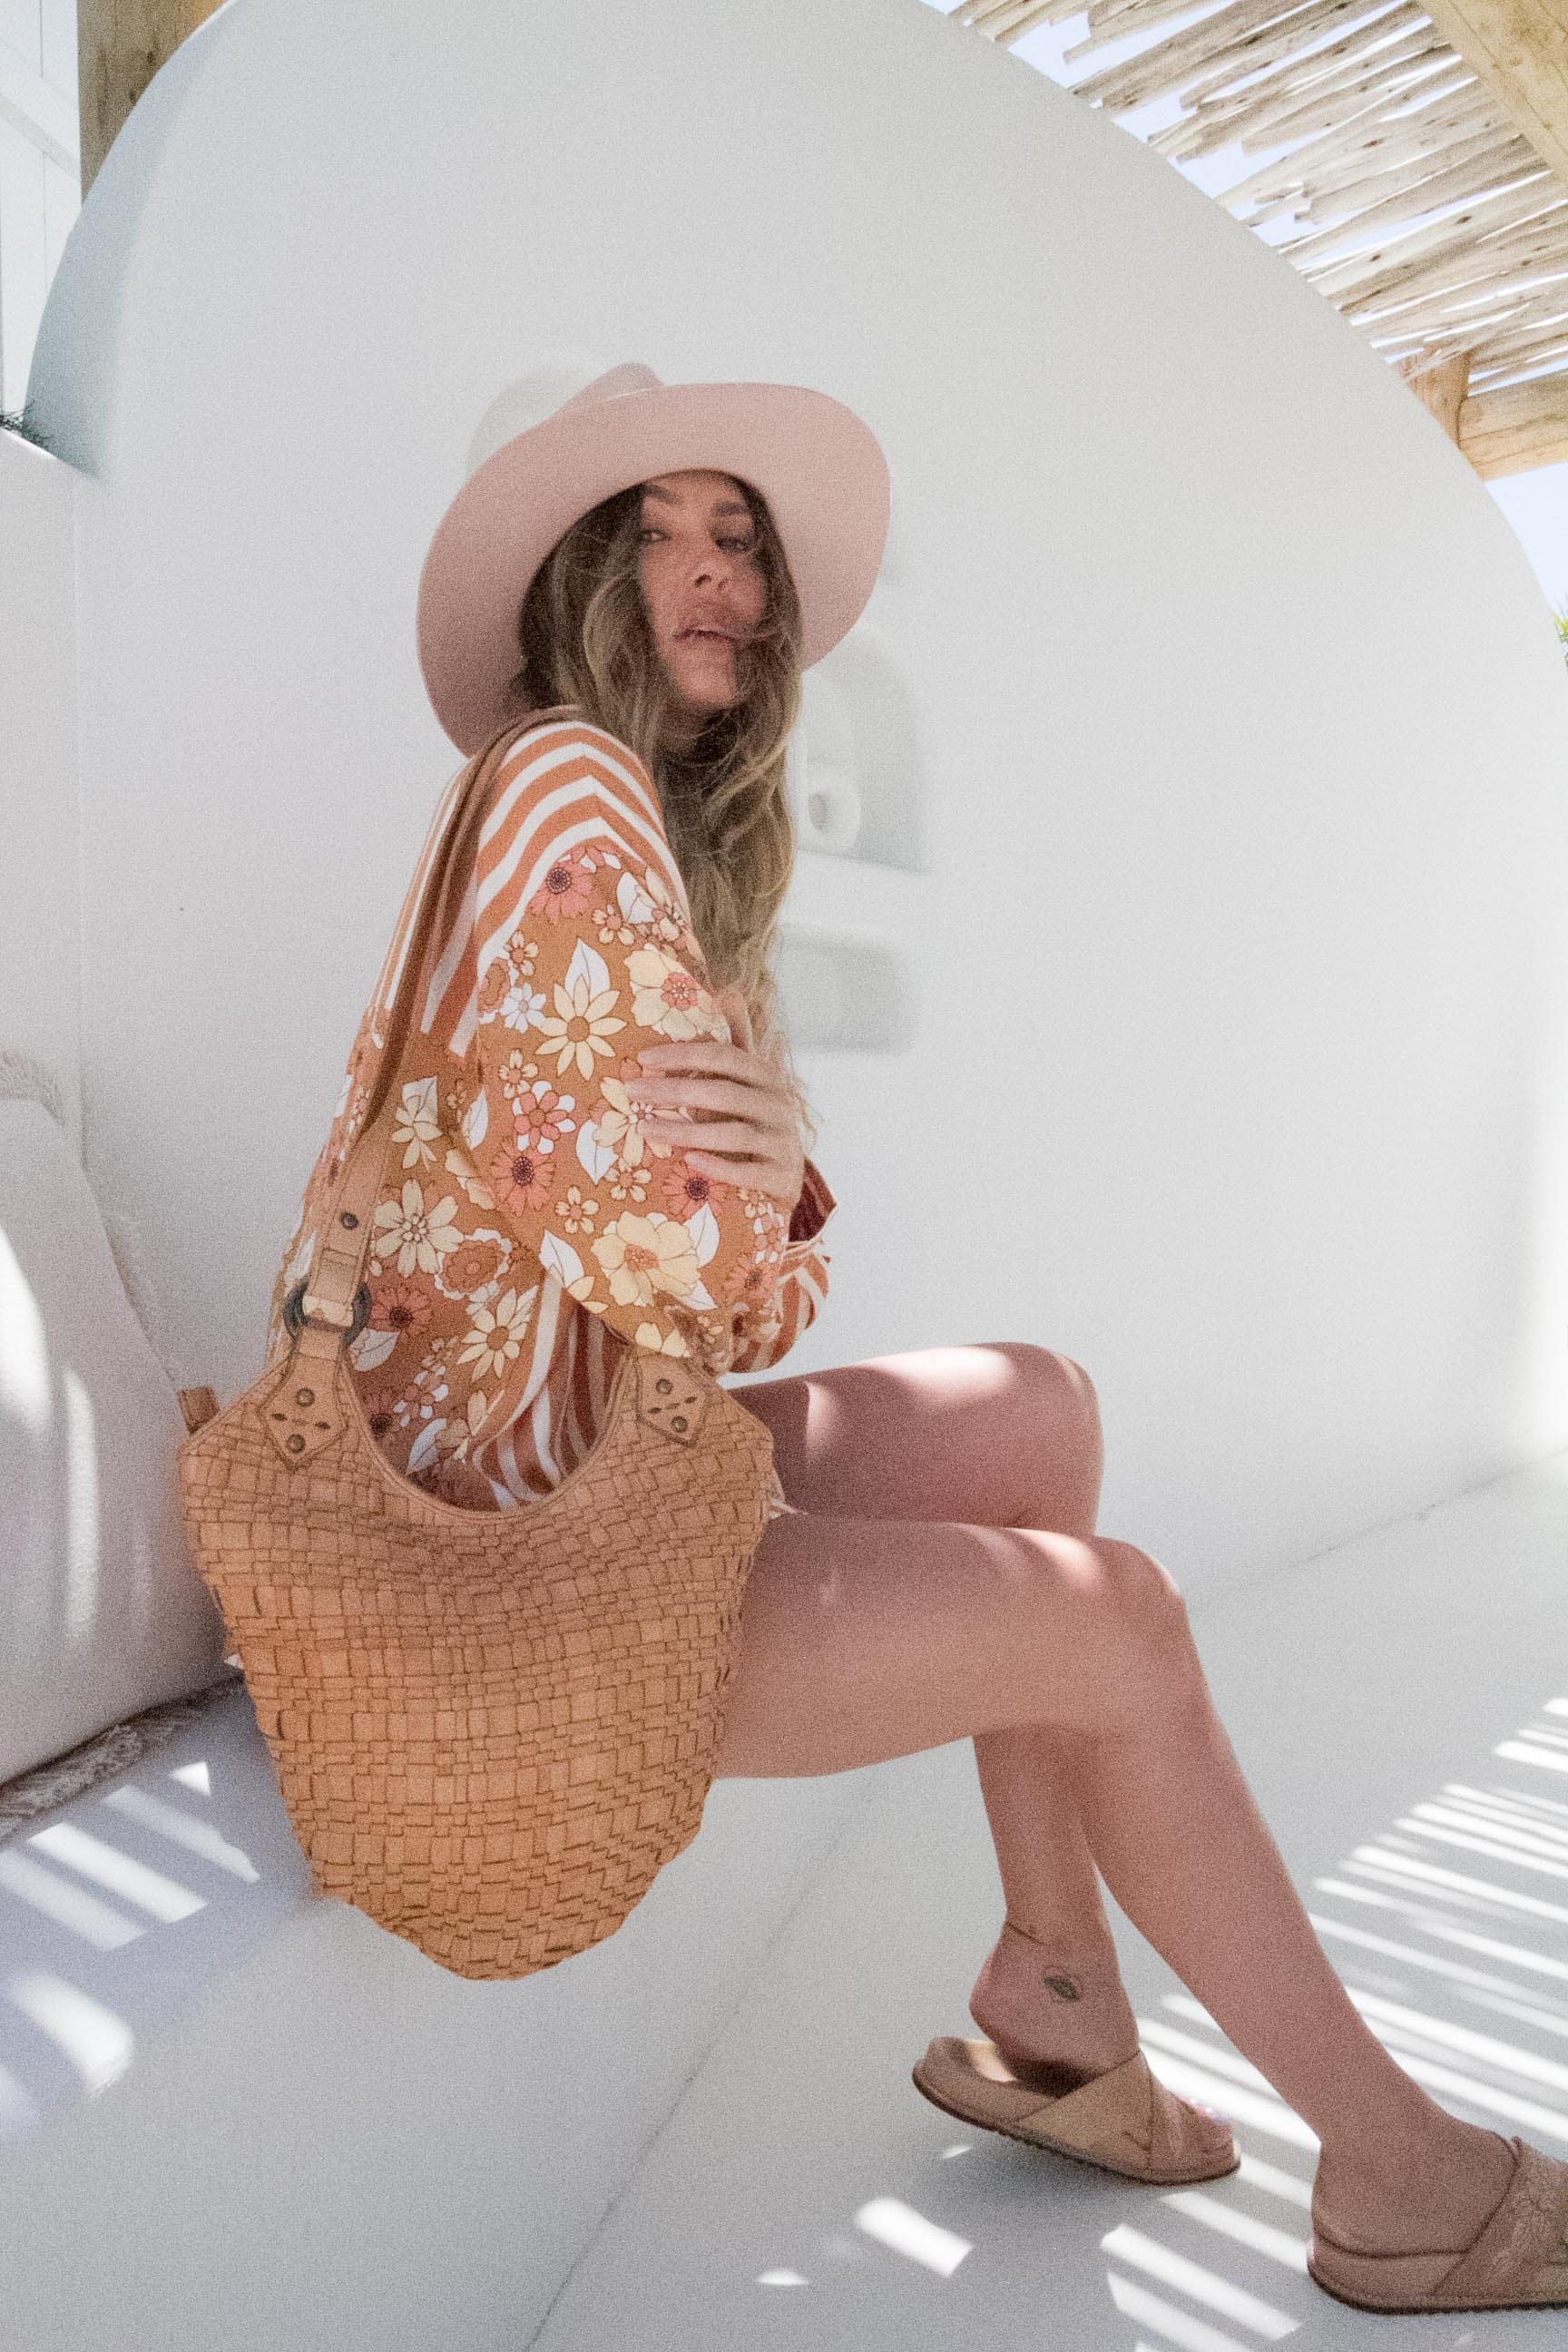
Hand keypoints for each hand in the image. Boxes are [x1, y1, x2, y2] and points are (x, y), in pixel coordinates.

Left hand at [624, 988, 805, 1210]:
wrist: (788, 1174)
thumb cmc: (757, 1120)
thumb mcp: (751, 1081)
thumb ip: (738, 1042)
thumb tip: (729, 993)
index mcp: (766, 1077)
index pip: (724, 1057)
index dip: (683, 1056)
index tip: (643, 1060)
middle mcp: (777, 1105)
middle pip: (722, 1093)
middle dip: (673, 1091)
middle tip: (631, 1092)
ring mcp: (781, 1141)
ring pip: (731, 1134)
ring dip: (684, 1132)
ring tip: (644, 1128)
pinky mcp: (781, 1176)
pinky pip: (748, 1172)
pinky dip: (719, 1167)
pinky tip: (689, 1161)